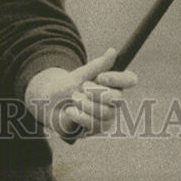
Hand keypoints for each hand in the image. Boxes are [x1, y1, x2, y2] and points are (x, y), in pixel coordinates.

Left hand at [24, 48, 138, 138]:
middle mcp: (113, 100)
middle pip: (118, 98)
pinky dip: (80, 116)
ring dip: (86, 104)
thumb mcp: (80, 74)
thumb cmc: (67, 87)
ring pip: (106, 113)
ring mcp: (107, 115)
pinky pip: (95, 124)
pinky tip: (70, 111)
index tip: (100, 77)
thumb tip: (113, 51)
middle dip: (97, 92)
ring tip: (74, 99)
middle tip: (83, 88)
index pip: (130, 79)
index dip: (118, 78)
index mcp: (112, 83)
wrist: (50, 104)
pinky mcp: (97, 129)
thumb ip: (97, 66)